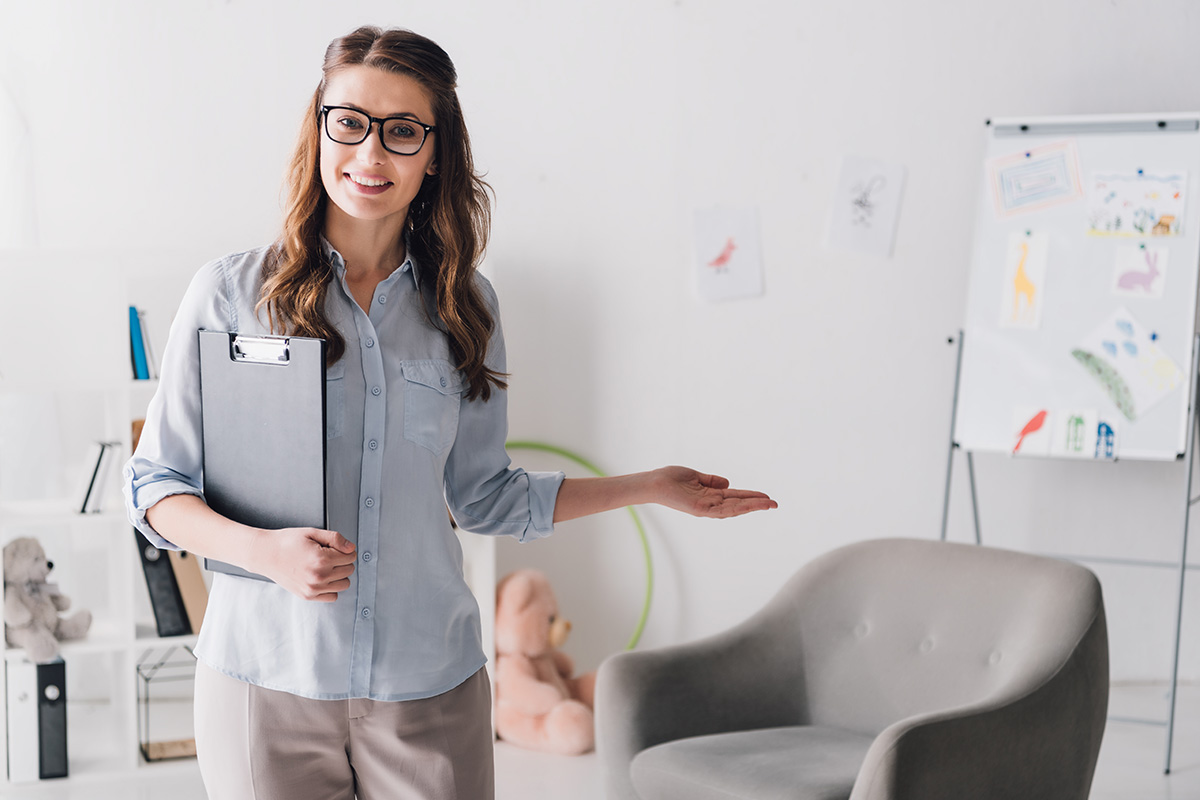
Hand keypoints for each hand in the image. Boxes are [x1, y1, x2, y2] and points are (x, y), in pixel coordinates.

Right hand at [252, 527, 356, 601]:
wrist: (265, 554)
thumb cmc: (287, 542)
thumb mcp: (312, 533)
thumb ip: (335, 539)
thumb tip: (351, 548)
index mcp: (322, 560)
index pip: (350, 556)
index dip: (345, 549)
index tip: (336, 547)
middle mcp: (319, 577)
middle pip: (349, 570)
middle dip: (343, 561)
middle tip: (330, 555)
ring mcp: (313, 589)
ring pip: (344, 584)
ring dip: (340, 574)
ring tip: (326, 566)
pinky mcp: (308, 596)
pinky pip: (333, 596)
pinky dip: (332, 587)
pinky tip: (323, 577)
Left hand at [650, 466, 776, 518]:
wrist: (655, 482)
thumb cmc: (671, 479)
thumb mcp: (695, 476)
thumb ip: (711, 480)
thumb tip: (728, 483)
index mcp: (711, 496)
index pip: (735, 497)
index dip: (751, 496)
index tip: (766, 497)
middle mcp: (710, 504)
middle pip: (738, 505)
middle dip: (757, 504)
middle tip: (775, 504)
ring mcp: (706, 508)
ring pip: (734, 509)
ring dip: (752, 507)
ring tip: (768, 504)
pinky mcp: (700, 509)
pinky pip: (722, 510)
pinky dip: (736, 508)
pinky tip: (748, 505)